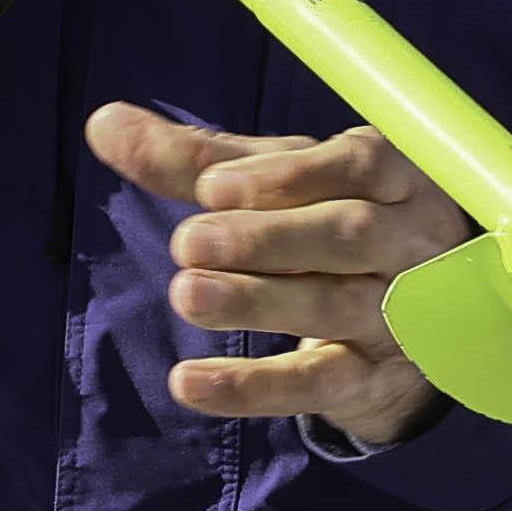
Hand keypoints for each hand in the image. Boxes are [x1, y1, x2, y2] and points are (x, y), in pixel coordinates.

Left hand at [90, 101, 468, 445]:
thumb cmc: (329, 224)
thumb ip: (198, 161)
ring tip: (188, 295)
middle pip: (351, 234)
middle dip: (267, 238)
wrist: (404, 326)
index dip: (289, 175)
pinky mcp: (370, 378)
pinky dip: (253, 386)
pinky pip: (318, 383)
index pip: (360, 164)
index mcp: (392, 178)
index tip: (212, 187)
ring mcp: (398, 314)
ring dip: (258, 301)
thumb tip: (104, 124)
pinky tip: (189, 381)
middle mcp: (407, 243)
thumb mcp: (276, 187)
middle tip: (188, 244)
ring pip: (336, 305)